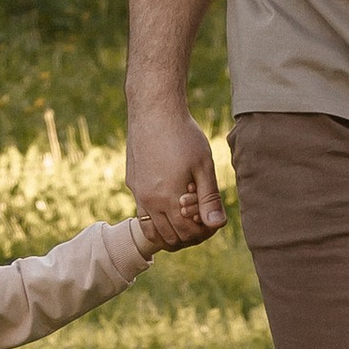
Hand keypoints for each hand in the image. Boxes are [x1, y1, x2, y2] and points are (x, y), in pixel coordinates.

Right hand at [124, 102, 224, 245]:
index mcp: (168, 199)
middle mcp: (149, 201)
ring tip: (186, 221)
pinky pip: (142, 212)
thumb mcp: (203, 166)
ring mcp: (138, 193)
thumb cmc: (183, 135)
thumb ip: (209, 199)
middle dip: (188, 236)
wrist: (154, 111)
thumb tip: (216, 225)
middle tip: (202, 222)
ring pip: (151, 230)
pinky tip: (171, 203)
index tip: (213, 222)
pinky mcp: (132, 183)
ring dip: (170, 232)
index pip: (186, 234)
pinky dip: (157, 218)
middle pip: (169, 237)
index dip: (203, 233)